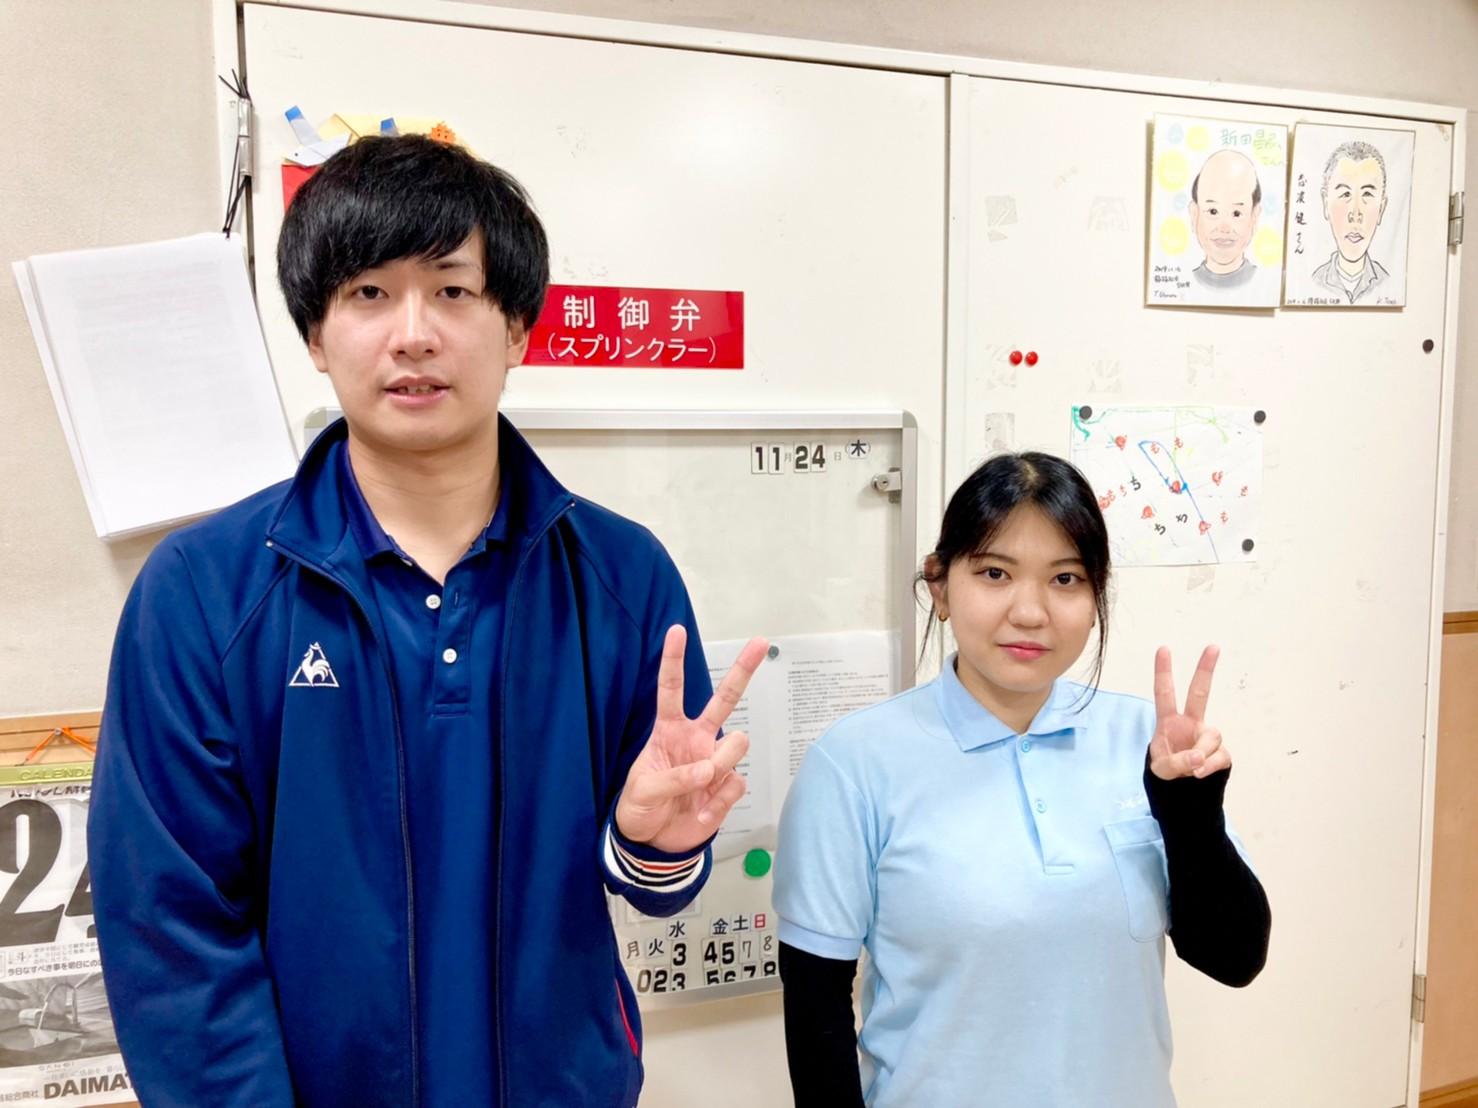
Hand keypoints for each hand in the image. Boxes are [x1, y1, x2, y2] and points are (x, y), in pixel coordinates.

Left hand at [615, 625, 768, 853]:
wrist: (654, 844)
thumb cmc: (641, 807)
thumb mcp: (642, 790)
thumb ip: (673, 778)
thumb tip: (708, 771)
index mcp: (669, 731)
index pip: (671, 690)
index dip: (673, 661)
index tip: (676, 630)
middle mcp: (697, 739)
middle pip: (725, 699)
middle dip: (743, 670)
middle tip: (761, 642)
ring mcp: (715, 762)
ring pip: (736, 744)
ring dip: (719, 764)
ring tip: (700, 787)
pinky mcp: (727, 787)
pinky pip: (735, 784)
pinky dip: (718, 802)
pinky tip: (701, 813)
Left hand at [1149, 645, 1231, 780]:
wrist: (1184, 790)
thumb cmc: (1168, 769)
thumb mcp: (1162, 770)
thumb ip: (1176, 763)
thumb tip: (1199, 756)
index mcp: (1169, 721)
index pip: (1164, 694)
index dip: (1163, 672)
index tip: (1163, 648)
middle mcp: (1190, 723)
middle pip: (1200, 693)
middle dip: (1206, 670)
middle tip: (1213, 646)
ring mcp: (1207, 736)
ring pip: (1211, 737)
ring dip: (1201, 755)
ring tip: (1190, 769)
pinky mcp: (1221, 752)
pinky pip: (1220, 756)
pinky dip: (1209, 767)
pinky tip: (1200, 773)